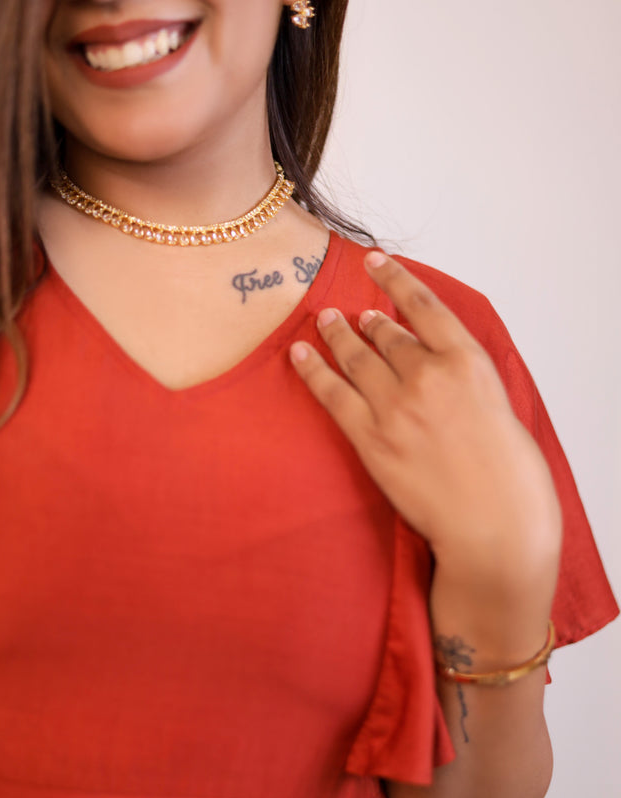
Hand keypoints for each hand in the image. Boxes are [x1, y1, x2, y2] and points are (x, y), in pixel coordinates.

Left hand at [290, 252, 560, 596]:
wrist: (494, 524)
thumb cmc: (509, 474)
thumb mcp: (499, 406)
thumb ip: (463, 378)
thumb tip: (435, 361)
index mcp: (467, 362)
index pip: (424, 306)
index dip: (396, 280)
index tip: (377, 262)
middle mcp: (427, 375)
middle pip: (386, 335)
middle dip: (367, 321)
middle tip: (354, 314)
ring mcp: (395, 407)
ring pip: (357, 357)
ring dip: (337, 334)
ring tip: (325, 320)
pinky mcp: (370, 439)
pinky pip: (332, 394)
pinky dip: (313, 370)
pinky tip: (300, 353)